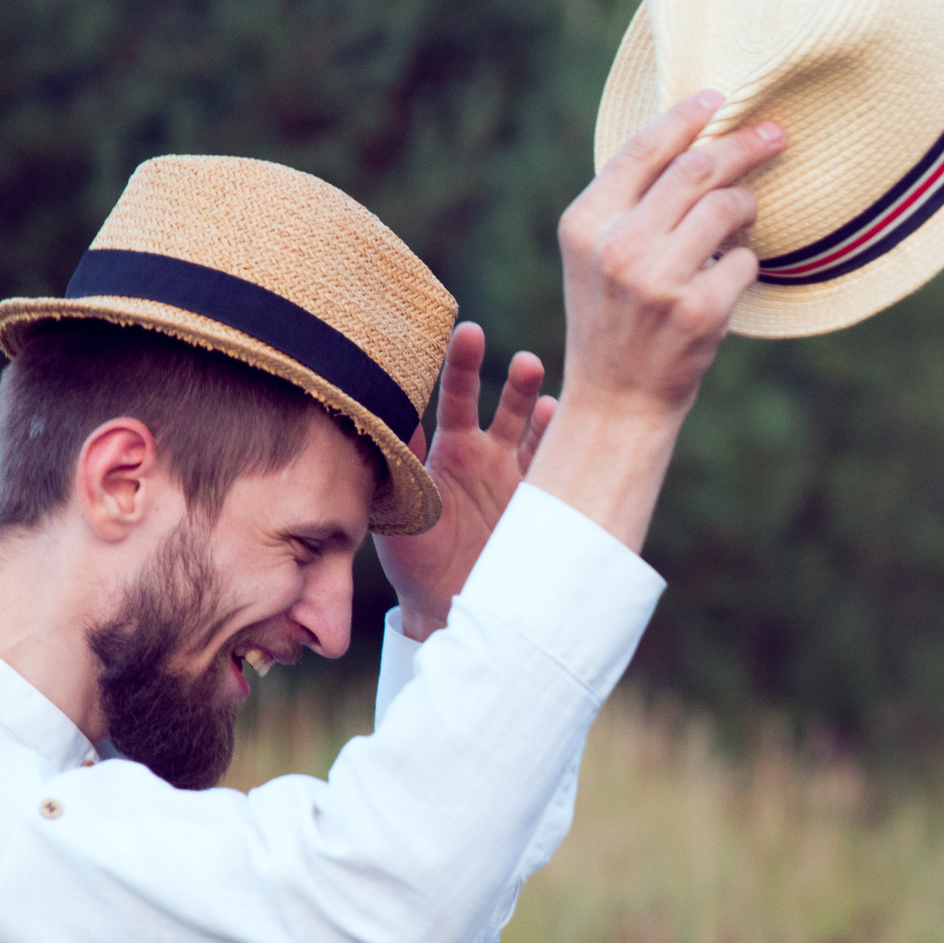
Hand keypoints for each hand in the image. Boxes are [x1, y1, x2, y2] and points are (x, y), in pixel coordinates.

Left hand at [373, 322, 552, 641]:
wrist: (448, 610)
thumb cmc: (413, 561)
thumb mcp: (397, 511)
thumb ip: (395, 465)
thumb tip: (382, 412)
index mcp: (450, 450)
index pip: (458, 397)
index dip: (463, 365)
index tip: (467, 332)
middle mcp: (488, 455)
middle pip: (506, 405)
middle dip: (515, 380)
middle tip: (522, 361)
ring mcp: (518, 478)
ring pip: (536, 431)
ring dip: (541, 406)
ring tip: (540, 385)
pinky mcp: (542, 505)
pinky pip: (555, 469)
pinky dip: (560, 447)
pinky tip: (561, 422)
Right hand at [526, 91, 784, 551]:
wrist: (616, 400)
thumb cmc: (614, 317)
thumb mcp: (597, 253)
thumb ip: (629, 200)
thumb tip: (694, 136)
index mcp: (585, 223)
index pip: (644, 148)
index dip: (687, 116)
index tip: (721, 98)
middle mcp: (617, 246)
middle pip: (697, 168)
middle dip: (743, 145)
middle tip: (774, 134)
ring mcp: (658, 280)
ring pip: (727, 209)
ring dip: (747, 205)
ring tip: (747, 214)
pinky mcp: (698, 311)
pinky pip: (744, 261)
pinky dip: (745, 264)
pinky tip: (729, 276)